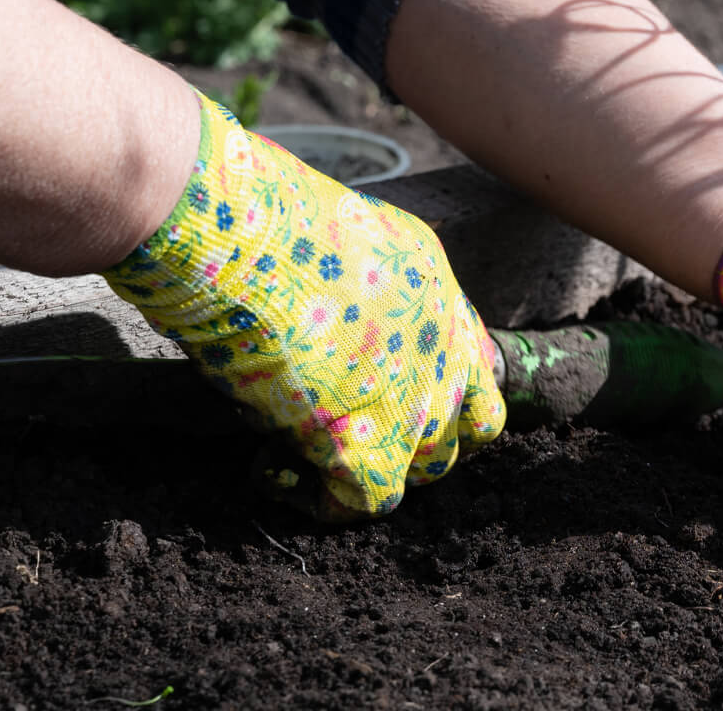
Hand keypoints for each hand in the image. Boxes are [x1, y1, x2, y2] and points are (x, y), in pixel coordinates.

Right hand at [104, 91, 506, 520]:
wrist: (245, 237)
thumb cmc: (268, 221)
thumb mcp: (346, 238)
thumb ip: (366, 283)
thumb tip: (335, 320)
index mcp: (441, 294)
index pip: (477, 366)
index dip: (440, 391)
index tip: (387, 395)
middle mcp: (445, 350)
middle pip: (465, 425)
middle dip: (415, 435)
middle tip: (347, 427)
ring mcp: (415, 401)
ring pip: (424, 469)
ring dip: (372, 469)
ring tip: (306, 452)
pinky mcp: (366, 446)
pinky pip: (364, 502)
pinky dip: (322, 500)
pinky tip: (272, 469)